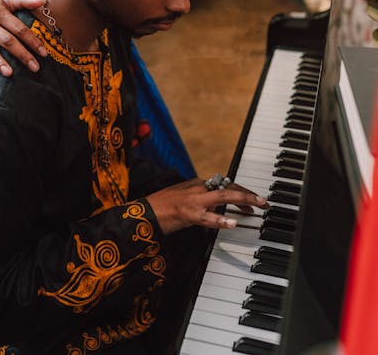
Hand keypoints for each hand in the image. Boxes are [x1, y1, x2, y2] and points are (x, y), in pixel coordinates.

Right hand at [147, 178, 267, 234]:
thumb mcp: (184, 198)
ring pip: (222, 196)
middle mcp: (198, 188)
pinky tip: (232, 223)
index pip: (225, 184)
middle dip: (248, 194)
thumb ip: (201, 201)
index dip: (242, 191)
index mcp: (198, 185)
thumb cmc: (162, 207)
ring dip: (242, 200)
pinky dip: (220, 220)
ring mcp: (193, 200)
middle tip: (264, 202)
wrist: (144, 212)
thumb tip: (216, 209)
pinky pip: (207, 217)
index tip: (255, 200)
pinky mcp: (187, 213)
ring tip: (257, 206)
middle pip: (228, 187)